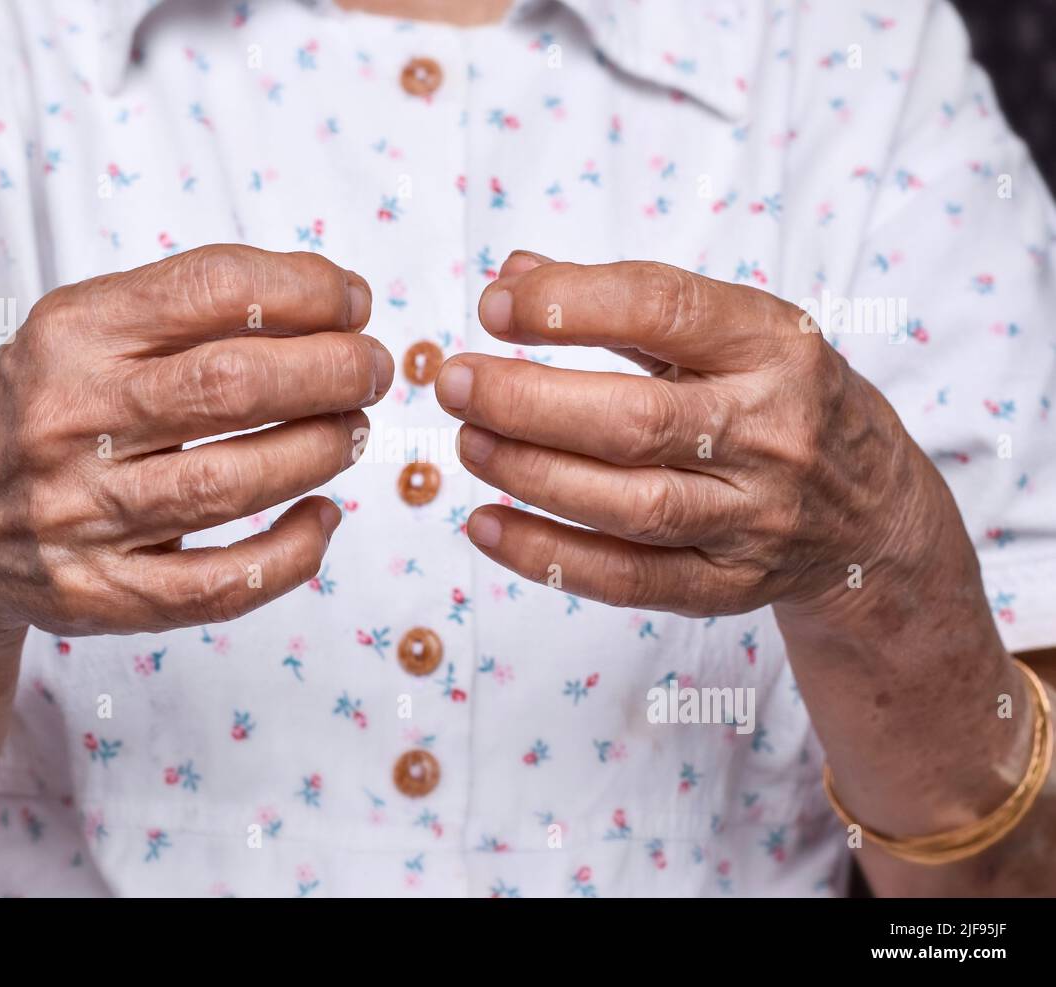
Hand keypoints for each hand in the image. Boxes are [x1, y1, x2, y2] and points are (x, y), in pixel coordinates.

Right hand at [0, 245, 390, 643]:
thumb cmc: (38, 412)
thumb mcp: (79, 333)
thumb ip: (184, 313)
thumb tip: (327, 303)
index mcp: (70, 333)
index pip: (213, 289)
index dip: (307, 290)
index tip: (353, 302)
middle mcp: (69, 419)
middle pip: (234, 384)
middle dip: (334, 371)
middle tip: (372, 371)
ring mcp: (79, 514)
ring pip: (233, 483)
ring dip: (321, 452)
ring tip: (352, 432)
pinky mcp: (98, 595)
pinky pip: (219, 585)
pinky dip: (291, 552)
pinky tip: (321, 518)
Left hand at [437, 251, 963, 621]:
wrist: (872, 515)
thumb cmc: (781, 402)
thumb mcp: (734, 332)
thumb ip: (624, 304)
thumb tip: (512, 277)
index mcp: (774, 345)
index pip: (664, 309)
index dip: (568, 304)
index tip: (494, 307)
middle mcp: (771, 431)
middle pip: (634, 421)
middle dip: (526, 401)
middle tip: (453, 382)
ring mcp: (754, 518)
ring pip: (629, 506)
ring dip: (530, 474)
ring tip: (467, 442)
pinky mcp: (728, 585)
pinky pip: (629, 579)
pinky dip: (548, 556)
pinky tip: (486, 527)